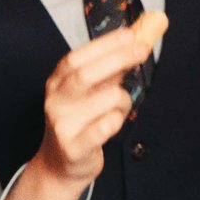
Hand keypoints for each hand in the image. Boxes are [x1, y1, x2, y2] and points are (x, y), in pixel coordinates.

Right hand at [4, 21, 156, 199]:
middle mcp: (55, 102)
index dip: (104, 44)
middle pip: (86, 74)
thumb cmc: (81, 120)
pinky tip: (112, 123)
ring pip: (107, 99)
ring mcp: (62, 125)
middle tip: (144, 49)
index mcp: (57, 83)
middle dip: (119, 58)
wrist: (59, 166)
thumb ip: (109, 69)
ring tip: (118, 108)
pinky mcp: (74, 147)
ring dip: (123, 99)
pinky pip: (108, 125)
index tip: (130, 34)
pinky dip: (118, 119)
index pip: (76, 58)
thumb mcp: (90, 91)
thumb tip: (136, 40)